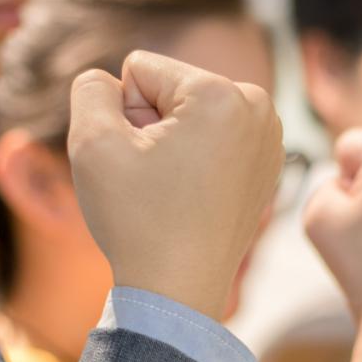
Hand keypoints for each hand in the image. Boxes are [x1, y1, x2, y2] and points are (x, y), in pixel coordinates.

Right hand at [67, 51, 283, 319]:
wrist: (179, 291)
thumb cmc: (138, 220)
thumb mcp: (92, 141)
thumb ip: (91, 88)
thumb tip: (110, 80)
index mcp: (223, 93)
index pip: (141, 69)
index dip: (124, 113)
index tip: (141, 161)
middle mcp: (259, 107)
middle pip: (171, 88)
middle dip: (151, 125)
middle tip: (157, 179)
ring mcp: (270, 137)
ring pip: (191, 113)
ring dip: (171, 142)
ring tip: (175, 187)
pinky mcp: (268, 163)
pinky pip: (213, 139)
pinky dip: (196, 159)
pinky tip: (195, 195)